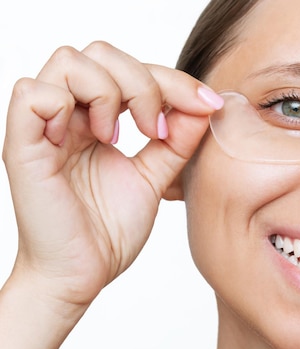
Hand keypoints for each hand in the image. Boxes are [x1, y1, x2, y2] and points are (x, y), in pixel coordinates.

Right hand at [2, 41, 220, 307]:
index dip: (172, 79)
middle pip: (101, 53)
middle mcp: (69, 116)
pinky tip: (89, 141)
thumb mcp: (154, 177)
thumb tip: (205, 104)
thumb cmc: (109, 231)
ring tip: (117, 139)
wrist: (82, 274)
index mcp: (96, 119)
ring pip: (69, 62)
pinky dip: (67, 107)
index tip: (206, 105)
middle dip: (143, 83)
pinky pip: (32, 94)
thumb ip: (177, 141)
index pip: (130, 68)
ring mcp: (44, 128)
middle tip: (156, 131)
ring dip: (109, 94)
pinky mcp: (23, 146)